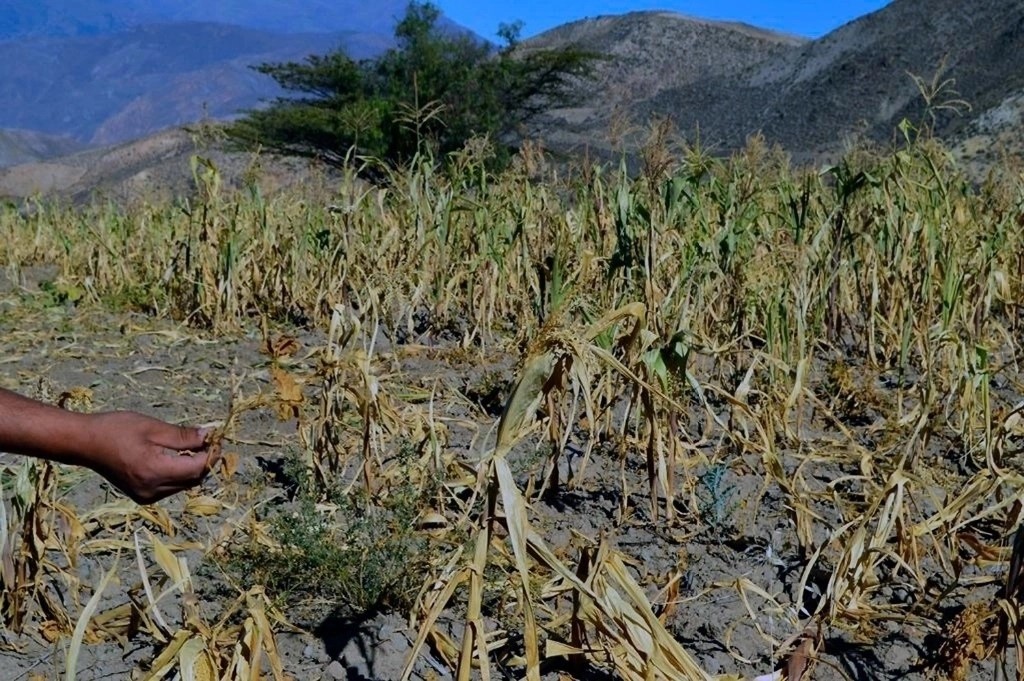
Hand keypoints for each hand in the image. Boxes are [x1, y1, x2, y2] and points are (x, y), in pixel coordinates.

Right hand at [83, 412, 211, 503]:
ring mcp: (146, 496)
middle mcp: (152, 489)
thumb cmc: (117, 429)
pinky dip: (178, 474)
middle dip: (204, 461)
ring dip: (192, 468)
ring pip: (183, 485)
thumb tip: (209, 436)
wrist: (84, 443)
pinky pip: (170, 488)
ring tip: (193, 447)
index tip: (218, 439)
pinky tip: (175, 457)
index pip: (197, 469)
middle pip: (193, 480)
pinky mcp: (142, 496)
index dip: (211, 454)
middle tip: (209, 441)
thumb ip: (183, 436)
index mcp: (155, 471)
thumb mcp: (153, 428)